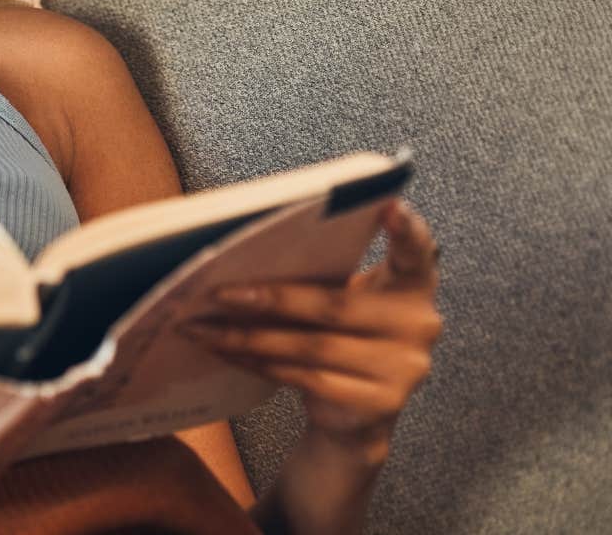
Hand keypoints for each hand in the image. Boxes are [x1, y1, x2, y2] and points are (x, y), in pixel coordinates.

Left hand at [182, 198, 442, 464]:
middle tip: (220, 292)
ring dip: (250, 337)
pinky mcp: (379, 403)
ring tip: (203, 328)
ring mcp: (404, 368)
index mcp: (411, 286)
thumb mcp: (344, 300)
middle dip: (271, 298)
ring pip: (312, 346)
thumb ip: (322, 277)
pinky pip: (305, 378)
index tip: (389, 205)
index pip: (416, 253)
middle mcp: (418, 325)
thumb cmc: (340, 337)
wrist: (355, 416)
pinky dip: (259, 363)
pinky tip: (227, 353)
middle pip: (336, 305)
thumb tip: (244, 256)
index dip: (407, 231)